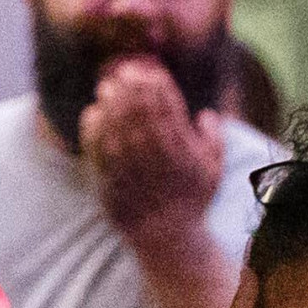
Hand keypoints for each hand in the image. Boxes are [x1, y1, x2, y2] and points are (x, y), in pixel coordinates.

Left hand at [85, 56, 227, 242]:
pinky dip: (94, 126)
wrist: (165, 235)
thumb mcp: (213, 172)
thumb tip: (206, 114)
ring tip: (106, 88)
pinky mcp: (109, 176)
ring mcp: (130, 164)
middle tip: (121, 73)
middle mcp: (155, 152)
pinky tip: (94, 113)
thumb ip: (213, 140)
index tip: (146, 72)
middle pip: (139, 107)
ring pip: (116, 121)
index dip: (154, 82)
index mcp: (181, 146)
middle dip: (129, 86)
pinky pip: (97, 144)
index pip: (166, 103)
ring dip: (110, 101)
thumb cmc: (191, 202)